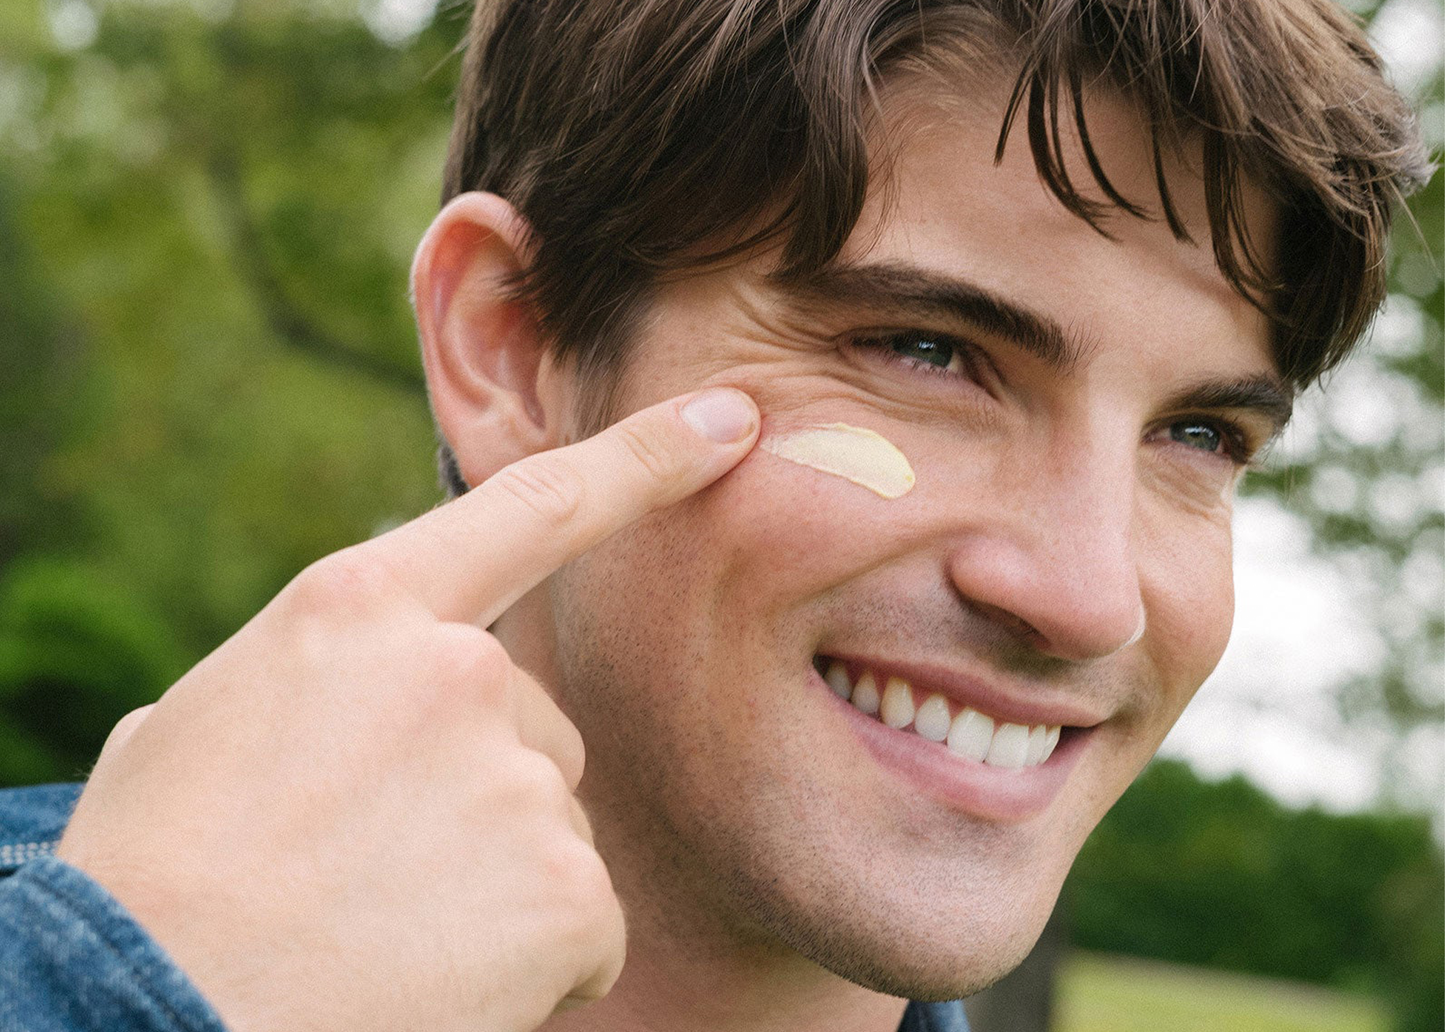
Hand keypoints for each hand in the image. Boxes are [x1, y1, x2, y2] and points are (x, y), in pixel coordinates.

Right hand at [56, 388, 759, 1031]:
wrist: (143, 1021)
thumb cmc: (153, 885)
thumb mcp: (194, 728)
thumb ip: (308, 676)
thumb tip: (339, 689)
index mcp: (360, 609)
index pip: (537, 506)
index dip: (648, 458)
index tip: (731, 418)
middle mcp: (456, 670)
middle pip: (534, 719)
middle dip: (483, 783)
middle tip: (375, 865)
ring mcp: (517, 775)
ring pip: (551, 822)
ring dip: (496, 875)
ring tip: (388, 927)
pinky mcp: (565, 887)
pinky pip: (584, 920)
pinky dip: (536, 960)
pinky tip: (445, 978)